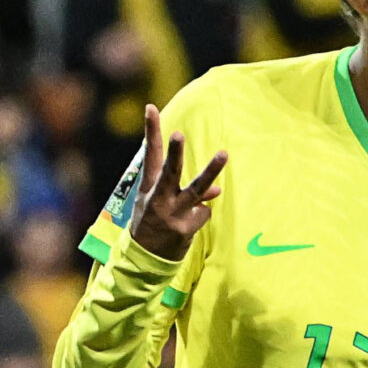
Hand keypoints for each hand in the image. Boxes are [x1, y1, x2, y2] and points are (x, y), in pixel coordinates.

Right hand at [127, 103, 226, 261]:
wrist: (144, 259)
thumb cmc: (152, 223)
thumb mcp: (158, 203)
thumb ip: (187, 192)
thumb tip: (216, 190)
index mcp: (149, 188)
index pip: (150, 155)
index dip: (151, 132)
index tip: (151, 108)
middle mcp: (159, 199)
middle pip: (169, 172)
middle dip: (175, 153)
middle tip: (179, 134)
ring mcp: (172, 214)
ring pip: (195, 190)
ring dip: (210, 173)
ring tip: (223, 154)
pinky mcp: (184, 230)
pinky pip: (203, 213)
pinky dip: (200, 216)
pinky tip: (188, 225)